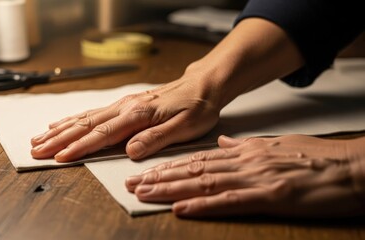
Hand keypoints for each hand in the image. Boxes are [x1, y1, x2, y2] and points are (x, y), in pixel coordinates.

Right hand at [30, 70, 221, 161]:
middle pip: (86, 124)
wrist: (203, 86)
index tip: (59, 157)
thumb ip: (155, 139)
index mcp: (138, 115)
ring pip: (85, 117)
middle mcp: (126, 107)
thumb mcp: (184, 128)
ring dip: (61, 129)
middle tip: (37, 150)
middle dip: (59, 139)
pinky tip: (62, 123)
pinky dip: (73, 119)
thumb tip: (130, 151)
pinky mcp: (125, 104)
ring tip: (40, 138)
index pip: (103, 134)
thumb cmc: (196, 108)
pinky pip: (93, 112)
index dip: (80, 147)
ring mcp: (123, 104)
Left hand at [126, 135, 364, 217]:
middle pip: (193, 171)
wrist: (352, 166)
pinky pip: (229, 202)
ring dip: (170, 189)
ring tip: (144, 194)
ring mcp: (255, 180)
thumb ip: (245, 146)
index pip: (199, 159)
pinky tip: (181, 208)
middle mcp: (245, 162)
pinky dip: (202, 206)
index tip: (148, 172)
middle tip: (132, 184)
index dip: (170, 167)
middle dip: (160, 178)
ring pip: (203, 183)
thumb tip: (223, 145)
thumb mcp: (277, 145)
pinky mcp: (270, 198)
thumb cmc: (317, 158)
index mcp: (246, 151)